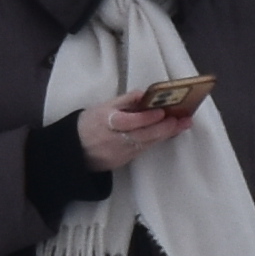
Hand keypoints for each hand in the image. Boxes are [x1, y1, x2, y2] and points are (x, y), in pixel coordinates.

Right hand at [77, 90, 198, 172]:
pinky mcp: (122, 161)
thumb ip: (123, 101)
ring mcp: (118, 153)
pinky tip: (168, 133)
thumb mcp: (101, 108)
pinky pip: (142, 150)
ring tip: (182, 124)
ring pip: (146, 143)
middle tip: (181, 119)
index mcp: (104, 123)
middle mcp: (112, 140)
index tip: (161, 111)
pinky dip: (155, 141)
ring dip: (165, 134)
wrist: (73, 150)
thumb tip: (143, 94)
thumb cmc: (88, 124)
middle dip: (163, 128)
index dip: (145, 118)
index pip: (127, 121)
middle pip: (142, 135)